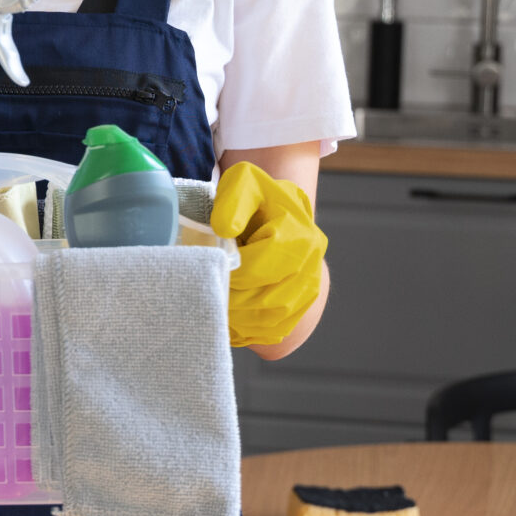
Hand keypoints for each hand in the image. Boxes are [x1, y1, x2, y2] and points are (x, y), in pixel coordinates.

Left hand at [211, 161, 328, 349]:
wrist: (282, 213)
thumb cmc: (259, 198)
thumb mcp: (244, 183)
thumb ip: (233, 201)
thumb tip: (224, 231)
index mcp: (300, 237)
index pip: (261, 267)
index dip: (231, 272)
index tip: (209, 267)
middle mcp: (311, 268)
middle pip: (267, 299)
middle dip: (230, 299)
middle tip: (204, 292)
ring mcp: (309, 293)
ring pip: (270, 320)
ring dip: (237, 319)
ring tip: (213, 304)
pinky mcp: (302, 311)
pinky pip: (273, 332)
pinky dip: (247, 331)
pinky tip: (227, 318)